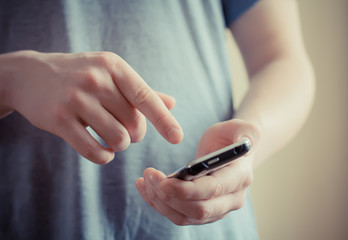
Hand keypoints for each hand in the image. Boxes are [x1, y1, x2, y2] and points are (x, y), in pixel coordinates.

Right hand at [0, 51, 182, 163]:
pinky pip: (95, 151)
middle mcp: (95, 80)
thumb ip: (141, 91)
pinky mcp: (59, 120)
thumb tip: (171, 104)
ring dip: (120, 145)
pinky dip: (104, 157)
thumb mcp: (110, 74)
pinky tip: (102, 149)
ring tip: (113, 137)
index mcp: (113, 66)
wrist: (31, 75)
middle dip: (136, 134)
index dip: (164, 120)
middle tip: (126, 130)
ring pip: (117, 139)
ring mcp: (75, 99)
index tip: (178, 138)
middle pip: (134, 123)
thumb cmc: (80, 75)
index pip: (145, 97)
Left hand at [136, 119, 260, 224]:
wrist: (230, 152)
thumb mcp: (241, 127)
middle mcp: (231, 199)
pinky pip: (178, 215)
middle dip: (170, 197)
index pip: (212, 191)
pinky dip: (159, 204)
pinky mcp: (202, 211)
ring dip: (161, 202)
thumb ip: (247, 132)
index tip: (163, 181)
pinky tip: (145, 187)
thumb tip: (244, 141)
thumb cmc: (232, 137)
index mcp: (240, 177)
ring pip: (185, 216)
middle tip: (150, 177)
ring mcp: (217, 209)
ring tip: (145, 180)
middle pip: (199, 210)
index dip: (186, 190)